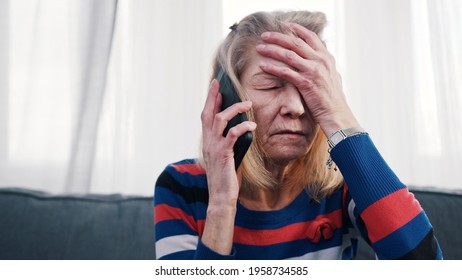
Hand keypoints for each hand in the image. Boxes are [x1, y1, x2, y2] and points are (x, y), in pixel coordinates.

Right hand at [200, 79, 255, 253]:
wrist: (222, 196)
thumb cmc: (225, 177)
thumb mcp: (225, 156)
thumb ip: (227, 142)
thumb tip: (238, 128)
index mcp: (207, 141)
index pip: (205, 116)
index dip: (209, 101)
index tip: (214, 87)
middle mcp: (207, 142)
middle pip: (208, 113)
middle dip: (213, 96)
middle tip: (219, 82)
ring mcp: (214, 147)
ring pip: (220, 120)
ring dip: (234, 109)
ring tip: (247, 103)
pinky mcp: (224, 154)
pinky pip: (233, 134)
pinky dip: (243, 126)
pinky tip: (252, 125)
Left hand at [255, 22, 358, 136]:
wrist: (336, 113)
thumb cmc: (332, 98)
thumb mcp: (332, 75)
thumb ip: (324, 64)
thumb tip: (319, 56)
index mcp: (326, 57)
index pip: (310, 37)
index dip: (296, 29)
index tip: (284, 24)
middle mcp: (320, 61)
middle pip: (296, 42)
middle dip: (278, 37)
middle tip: (264, 35)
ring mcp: (313, 71)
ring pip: (288, 55)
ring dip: (272, 50)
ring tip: (259, 48)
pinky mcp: (306, 83)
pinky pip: (285, 72)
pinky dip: (273, 67)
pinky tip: (263, 65)